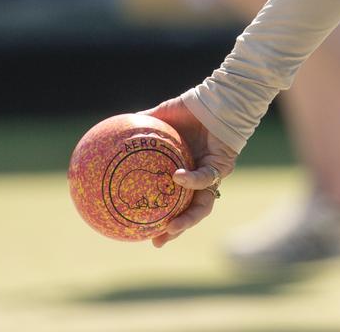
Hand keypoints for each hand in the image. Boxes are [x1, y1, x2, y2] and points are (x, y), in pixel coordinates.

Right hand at [142, 97, 237, 247]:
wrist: (217, 98)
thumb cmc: (191, 107)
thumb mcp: (162, 117)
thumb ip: (142, 125)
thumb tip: (117, 130)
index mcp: (184, 170)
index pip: (174, 202)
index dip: (163, 219)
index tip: (147, 235)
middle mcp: (199, 177)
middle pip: (189, 212)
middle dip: (176, 230)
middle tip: (158, 241)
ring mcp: (212, 173)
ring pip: (202, 205)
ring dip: (188, 219)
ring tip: (171, 227)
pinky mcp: (223, 165)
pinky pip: (206, 177)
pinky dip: (191, 180)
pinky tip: (177, 178)